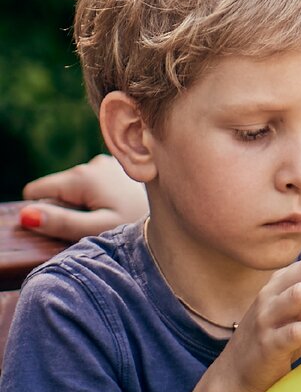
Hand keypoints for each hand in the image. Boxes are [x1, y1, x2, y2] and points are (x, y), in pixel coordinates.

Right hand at [21, 154, 148, 240]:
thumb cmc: (138, 222)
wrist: (182, 206)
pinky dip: (101, 197)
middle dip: (68, 208)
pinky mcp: (120, 168)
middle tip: (96, 222)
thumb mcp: (98, 228)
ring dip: (86, 203)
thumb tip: (26, 216)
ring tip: (113, 215)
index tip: (68, 225)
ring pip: (77, 187)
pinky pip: (96, 184)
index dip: (44, 212)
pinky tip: (122, 206)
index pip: (36, 191)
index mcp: (82, 175)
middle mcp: (92, 163)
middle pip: (58, 189)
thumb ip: (62, 223)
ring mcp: (107, 163)